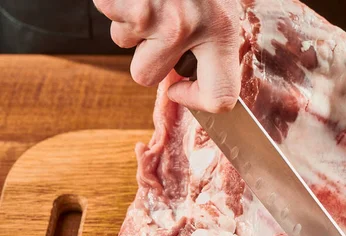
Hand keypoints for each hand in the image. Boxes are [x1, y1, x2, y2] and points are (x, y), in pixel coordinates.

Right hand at [93, 0, 240, 112]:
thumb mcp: (224, 3)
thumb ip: (215, 38)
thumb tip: (204, 79)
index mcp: (222, 31)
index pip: (220, 97)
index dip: (197, 102)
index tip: (182, 87)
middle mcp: (184, 28)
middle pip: (145, 76)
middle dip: (146, 57)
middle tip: (159, 29)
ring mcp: (148, 14)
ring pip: (123, 43)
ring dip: (132, 25)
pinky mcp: (118, 0)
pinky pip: (109, 14)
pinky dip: (118, 3)